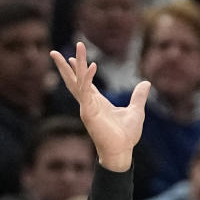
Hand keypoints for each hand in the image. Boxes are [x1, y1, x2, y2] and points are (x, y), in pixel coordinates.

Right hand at [50, 42, 150, 171]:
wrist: (122, 151)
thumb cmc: (126, 135)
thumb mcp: (136, 111)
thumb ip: (138, 96)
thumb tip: (146, 83)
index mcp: (97, 103)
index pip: (84, 83)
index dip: (79, 70)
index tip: (72, 57)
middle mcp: (89, 103)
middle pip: (73, 81)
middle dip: (64, 66)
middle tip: (53, 52)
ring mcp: (86, 107)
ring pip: (77, 82)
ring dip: (75, 65)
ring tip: (75, 48)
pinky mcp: (88, 112)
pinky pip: (86, 91)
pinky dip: (88, 78)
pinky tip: (92, 65)